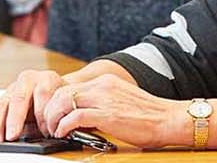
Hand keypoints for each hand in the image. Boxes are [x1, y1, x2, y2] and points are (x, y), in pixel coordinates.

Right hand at [0, 69, 65, 141]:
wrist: (56, 93)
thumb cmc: (59, 101)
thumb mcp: (62, 105)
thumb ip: (55, 114)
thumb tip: (49, 132)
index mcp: (47, 79)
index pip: (42, 93)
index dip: (43, 114)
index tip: (45, 131)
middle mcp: (28, 81)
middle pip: (18, 97)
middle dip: (14, 119)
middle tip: (12, 136)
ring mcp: (13, 88)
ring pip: (1, 103)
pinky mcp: (3, 98)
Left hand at [39, 74, 189, 148]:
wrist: (169, 119)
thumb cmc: (148, 116)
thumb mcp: (121, 101)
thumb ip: (102, 103)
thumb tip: (81, 117)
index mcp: (105, 81)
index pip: (70, 87)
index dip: (55, 103)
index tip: (52, 116)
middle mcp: (102, 86)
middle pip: (61, 92)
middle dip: (49, 111)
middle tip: (47, 126)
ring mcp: (105, 99)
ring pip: (63, 102)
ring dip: (53, 119)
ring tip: (54, 131)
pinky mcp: (107, 114)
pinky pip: (75, 117)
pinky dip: (64, 126)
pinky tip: (64, 134)